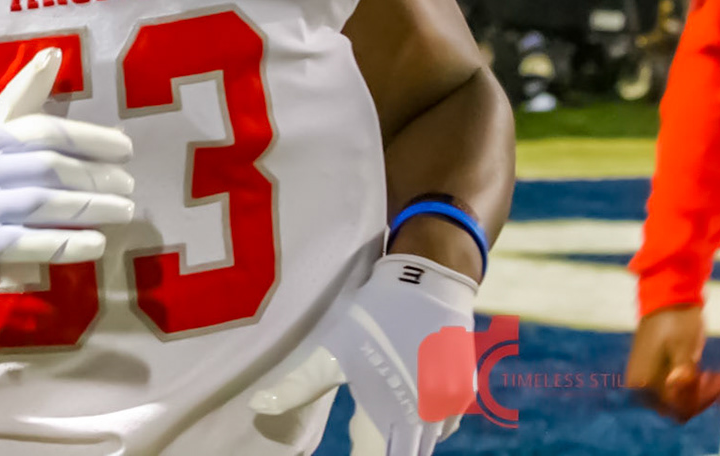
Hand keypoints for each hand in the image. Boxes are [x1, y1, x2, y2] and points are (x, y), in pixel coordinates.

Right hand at [0, 47, 134, 284]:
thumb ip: (20, 95)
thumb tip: (55, 53)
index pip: (44, 131)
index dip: (90, 139)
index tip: (125, 149)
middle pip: (50, 169)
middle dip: (96, 177)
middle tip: (129, 185)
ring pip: (45, 205)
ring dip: (91, 208)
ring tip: (125, 212)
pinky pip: (30, 244)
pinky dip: (67, 244)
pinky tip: (97, 244)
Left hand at [250, 254, 476, 455]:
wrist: (430, 280)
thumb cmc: (376, 315)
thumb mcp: (332, 350)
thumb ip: (298, 386)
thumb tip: (257, 407)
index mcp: (394, 411)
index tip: (345, 449)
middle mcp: (429, 418)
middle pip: (401, 452)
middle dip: (376, 447)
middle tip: (354, 432)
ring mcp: (451, 408)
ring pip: (422, 443)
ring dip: (397, 438)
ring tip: (369, 418)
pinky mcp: (463, 396)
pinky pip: (441, 426)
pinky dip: (418, 424)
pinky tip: (398, 404)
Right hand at [627, 304, 719, 422]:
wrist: (667, 298)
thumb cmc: (676, 322)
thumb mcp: (684, 347)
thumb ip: (682, 370)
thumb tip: (676, 384)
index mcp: (643, 380)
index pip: (676, 409)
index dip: (699, 401)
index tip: (716, 386)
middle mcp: (639, 384)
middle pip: (676, 408)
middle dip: (699, 398)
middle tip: (717, 381)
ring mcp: (644, 378)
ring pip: (676, 400)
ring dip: (697, 392)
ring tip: (712, 375)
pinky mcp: (652, 371)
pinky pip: (672, 389)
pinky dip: (690, 385)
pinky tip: (703, 373)